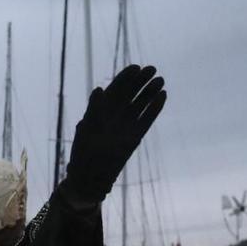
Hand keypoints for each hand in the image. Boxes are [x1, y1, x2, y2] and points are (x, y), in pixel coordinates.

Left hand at [63, 65, 166, 205]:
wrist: (89, 178)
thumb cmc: (83, 153)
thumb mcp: (86, 129)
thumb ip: (93, 109)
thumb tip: (98, 89)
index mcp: (100, 111)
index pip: (115, 90)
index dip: (125, 78)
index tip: (136, 67)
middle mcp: (114, 117)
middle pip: (130, 94)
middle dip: (140, 81)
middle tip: (152, 69)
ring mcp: (126, 126)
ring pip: (140, 105)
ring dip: (150, 92)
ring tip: (161, 80)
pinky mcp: (135, 138)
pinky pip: (147, 120)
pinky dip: (155, 109)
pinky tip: (163, 96)